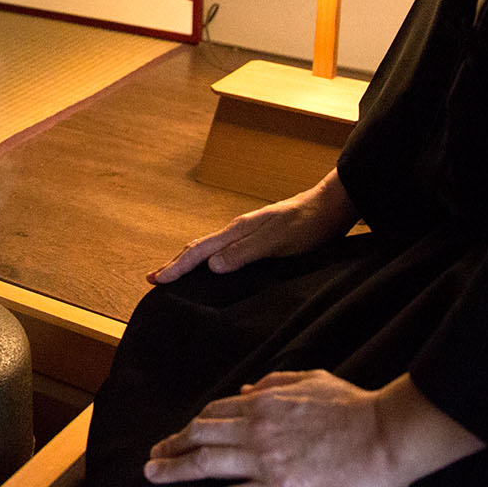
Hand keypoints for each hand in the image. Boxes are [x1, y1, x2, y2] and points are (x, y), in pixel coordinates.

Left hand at [145, 371, 400, 486]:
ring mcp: (266, 461)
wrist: (386, 436)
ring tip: (155, 473)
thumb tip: (244, 389)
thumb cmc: (354, 408)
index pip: (215, 412)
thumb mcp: (310, 381)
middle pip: (202, 435)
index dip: (193, 424)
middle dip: (173, 445)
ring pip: (207, 462)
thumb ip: (273, 383)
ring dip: (177, 468)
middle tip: (153, 457)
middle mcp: (257, 429)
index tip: (180, 434)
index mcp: (265, 402)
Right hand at [151, 170, 355, 282]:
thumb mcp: (277, 241)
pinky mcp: (261, 239)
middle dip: (176, 264)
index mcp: (238, 230)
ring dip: (191, 262)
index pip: (199, 251)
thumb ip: (244, 252)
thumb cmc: (309, 224)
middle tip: (155, 278)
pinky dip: (210, 261)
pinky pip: (226, 251)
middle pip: (199, 248)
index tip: (155, 280)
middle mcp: (239, 230)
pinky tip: (216, 269)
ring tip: (177, 274)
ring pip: (211, 249)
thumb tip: (211, 266)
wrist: (332, 206)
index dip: (176, 267)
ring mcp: (249, 233)